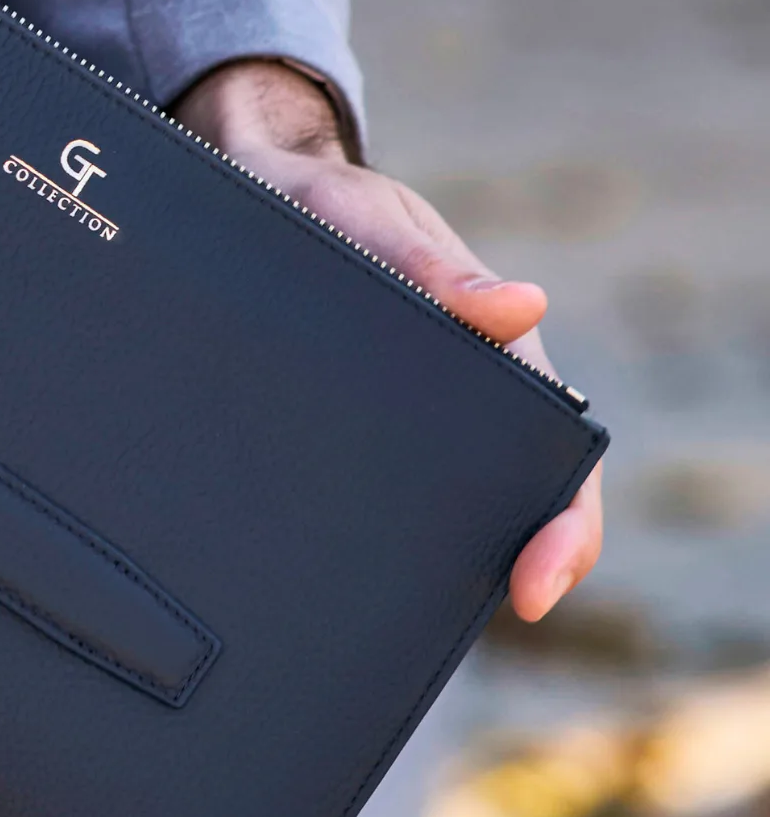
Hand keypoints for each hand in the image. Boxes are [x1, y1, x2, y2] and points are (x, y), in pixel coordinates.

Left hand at [171, 59, 601, 622]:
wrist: (255, 196)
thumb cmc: (331, 207)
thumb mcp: (372, 222)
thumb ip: (430, 265)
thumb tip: (517, 306)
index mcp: (494, 354)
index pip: (556, 454)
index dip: (563, 525)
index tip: (537, 582)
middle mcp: (459, 401)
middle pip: (508, 501)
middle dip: (511, 565)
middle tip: (485, 616)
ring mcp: (400, 425)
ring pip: (438, 513)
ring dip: (433, 565)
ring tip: (392, 620)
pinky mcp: (337, 434)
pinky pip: (365, 498)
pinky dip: (365, 541)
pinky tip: (324, 581)